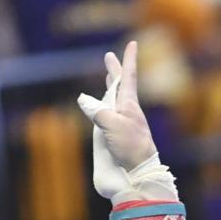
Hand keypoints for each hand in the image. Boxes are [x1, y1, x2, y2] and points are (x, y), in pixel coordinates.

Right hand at [76, 42, 158, 198]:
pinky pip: (107, 117)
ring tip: (110, 79)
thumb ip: (97, 109)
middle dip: (115, 72)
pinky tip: (100, 110)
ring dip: (111, 88)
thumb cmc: (130, 148)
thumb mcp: (112, 124)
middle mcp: (126, 113)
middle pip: (119, 87)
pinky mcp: (114, 138)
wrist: (137, 175)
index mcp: (130, 106)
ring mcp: (120, 125)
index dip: (128, 60)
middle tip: (110, 57)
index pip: (128, 78)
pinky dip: (103, 108)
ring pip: (114, 101)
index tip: (133, 43)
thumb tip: (83, 99)